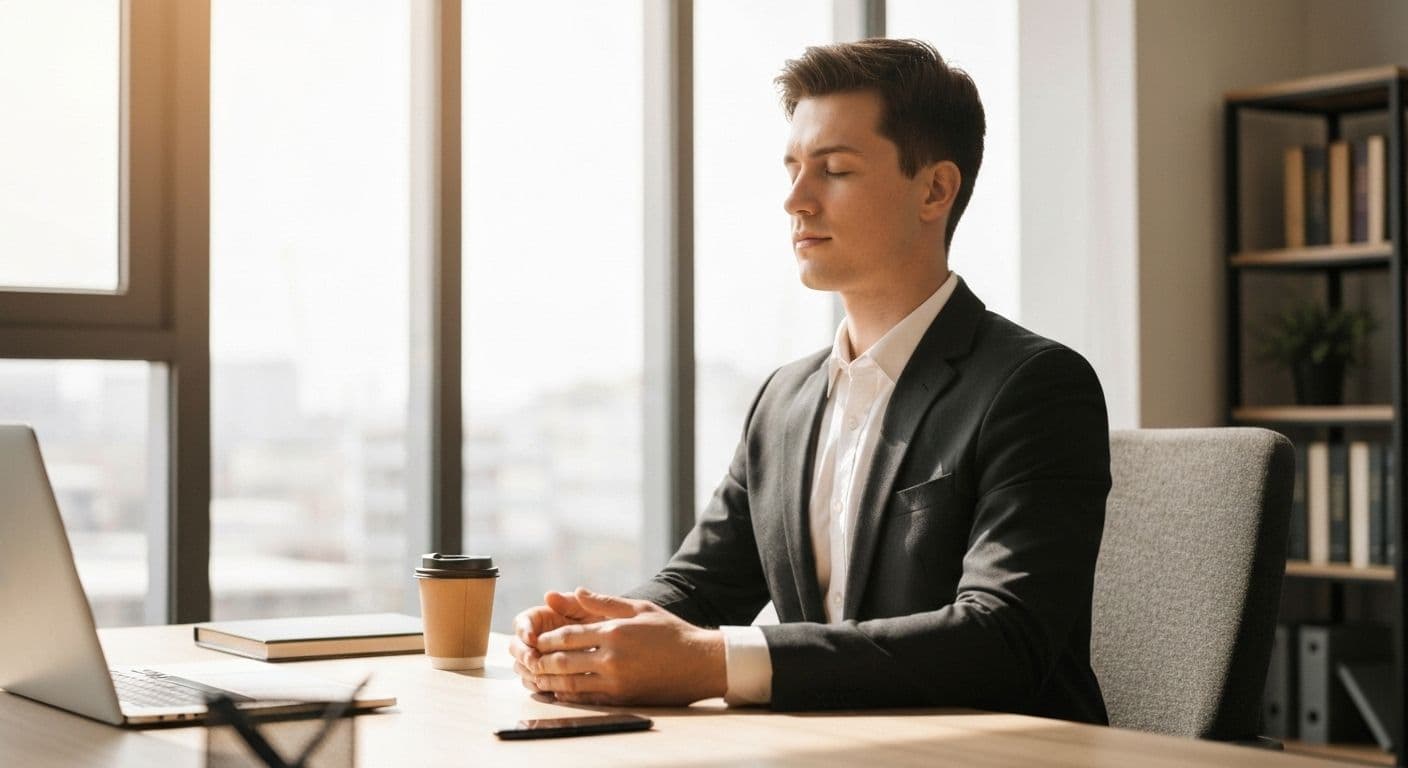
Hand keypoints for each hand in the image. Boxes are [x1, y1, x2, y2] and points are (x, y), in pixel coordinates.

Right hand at [509, 590, 609, 695]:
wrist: (615, 645)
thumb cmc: (600, 622)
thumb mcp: (588, 611)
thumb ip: (570, 603)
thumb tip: (549, 595)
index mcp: (540, 619)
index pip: (521, 623)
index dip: (523, 631)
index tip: (531, 638)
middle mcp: (534, 639)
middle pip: (516, 647)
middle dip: (523, 654)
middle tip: (534, 661)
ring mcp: (538, 658)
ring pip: (521, 667)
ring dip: (528, 672)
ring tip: (541, 677)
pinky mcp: (545, 675)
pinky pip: (534, 683)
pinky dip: (538, 687)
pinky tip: (549, 690)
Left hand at [523, 587, 725, 705]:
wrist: (700, 662)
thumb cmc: (670, 631)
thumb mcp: (639, 608)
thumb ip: (603, 602)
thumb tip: (574, 590)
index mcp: (614, 631)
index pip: (567, 635)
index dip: (546, 638)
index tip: (535, 639)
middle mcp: (611, 657)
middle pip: (563, 660)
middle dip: (541, 661)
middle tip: (527, 660)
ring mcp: (616, 681)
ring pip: (571, 683)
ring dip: (549, 681)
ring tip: (535, 678)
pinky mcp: (623, 698)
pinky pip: (587, 700)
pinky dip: (568, 697)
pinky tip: (558, 694)